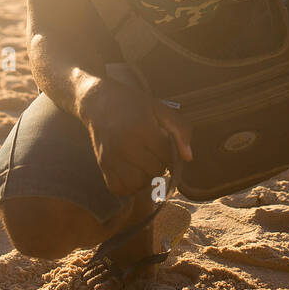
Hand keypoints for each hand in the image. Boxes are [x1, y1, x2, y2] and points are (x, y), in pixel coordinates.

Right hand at [78, 78, 191, 197]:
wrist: (100, 101)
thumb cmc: (134, 105)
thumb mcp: (160, 108)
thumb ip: (179, 129)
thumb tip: (188, 158)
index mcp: (141, 128)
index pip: (167, 154)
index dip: (171, 151)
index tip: (164, 142)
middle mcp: (124, 145)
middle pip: (155, 170)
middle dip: (160, 163)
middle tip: (154, 151)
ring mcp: (111, 157)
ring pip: (138, 184)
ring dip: (146, 177)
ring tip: (145, 164)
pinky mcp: (102, 165)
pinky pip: (119, 188)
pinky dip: (129, 186)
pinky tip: (133, 173)